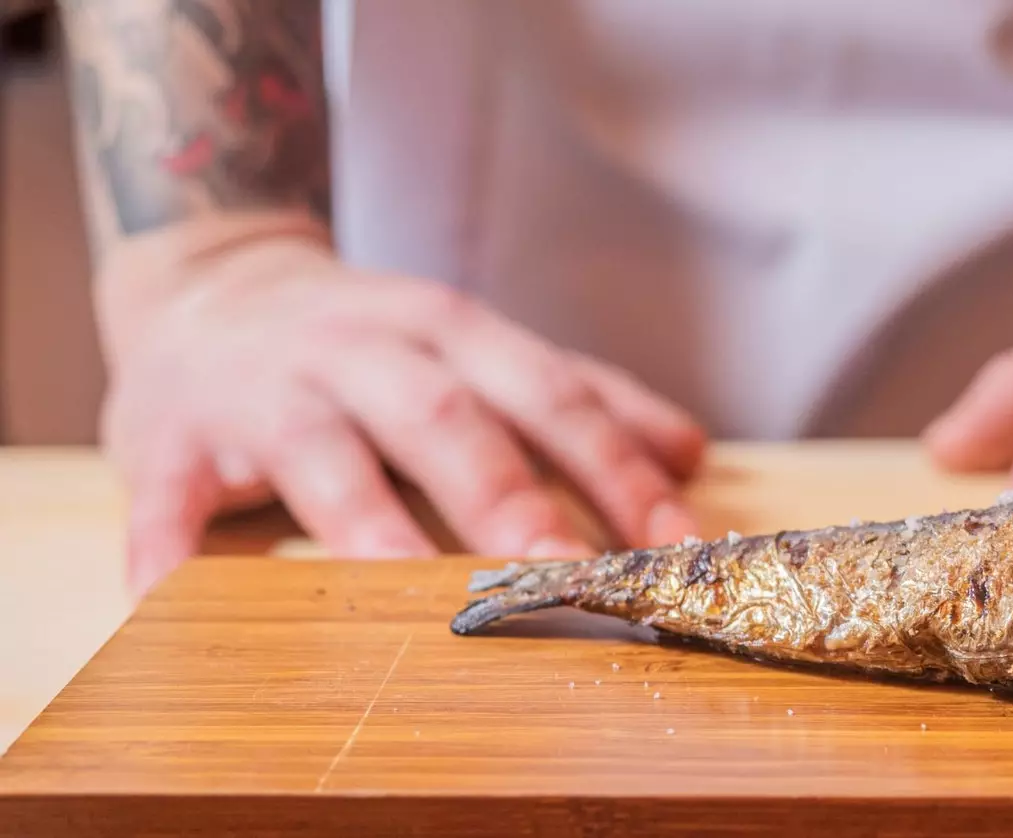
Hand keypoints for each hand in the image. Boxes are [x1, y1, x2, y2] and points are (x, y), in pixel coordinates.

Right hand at [99, 216, 704, 593]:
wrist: (212, 283)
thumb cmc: (373, 341)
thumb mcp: (480, 349)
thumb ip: (579, 399)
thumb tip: (690, 452)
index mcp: (451, 332)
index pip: (549, 397)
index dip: (616, 468)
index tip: (675, 542)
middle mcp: (365, 351)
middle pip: (447, 420)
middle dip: (509, 497)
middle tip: (567, 573)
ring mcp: (266, 390)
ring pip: (324, 452)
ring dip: (368, 523)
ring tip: (412, 590)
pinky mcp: (172, 433)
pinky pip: (167, 491)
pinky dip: (165, 544)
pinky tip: (167, 599)